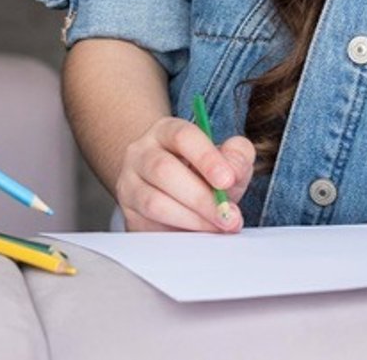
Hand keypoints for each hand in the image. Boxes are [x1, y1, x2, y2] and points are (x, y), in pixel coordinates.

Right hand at [115, 117, 254, 232]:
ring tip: (217, 227)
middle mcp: (141, 153)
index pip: (182, 136)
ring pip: (154, 202)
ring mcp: (130, 184)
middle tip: (229, 217)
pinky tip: (198, 235)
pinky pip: (149, 227)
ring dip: (192, 220)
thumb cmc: (202, 172)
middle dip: (201, 198)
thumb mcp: (226, 158)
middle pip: (163, 170)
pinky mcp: (129, 214)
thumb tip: (233, 171)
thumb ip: (237, 156)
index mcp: (166, 132)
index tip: (228, 181)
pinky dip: (178, 234)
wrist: (172, 189)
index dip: (206, 158)